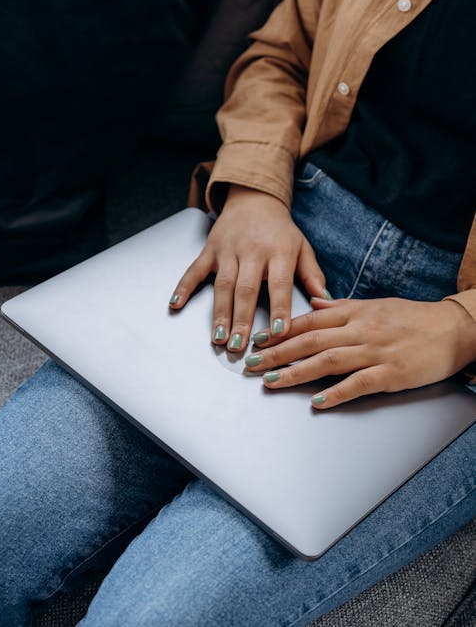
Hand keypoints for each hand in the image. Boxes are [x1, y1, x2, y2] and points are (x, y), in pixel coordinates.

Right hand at [169, 185, 328, 350]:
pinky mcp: (210, 249)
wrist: (254, 199)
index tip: (278, 333)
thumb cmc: (280, 230)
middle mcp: (252, 250)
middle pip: (245, 289)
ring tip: (218, 337)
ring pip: (222, 285)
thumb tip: (325, 302)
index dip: (279, 309)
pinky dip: (184, 286)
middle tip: (239, 345)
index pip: (279, 284)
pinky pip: (195, 270)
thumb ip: (312, 275)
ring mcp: (228, 250)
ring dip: (219, 312)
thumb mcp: (302, 247)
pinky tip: (176, 303)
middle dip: (241, 319)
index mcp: (279, 251)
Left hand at [244, 297, 475, 407]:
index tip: (258, 339)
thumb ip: (341, 308)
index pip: (310, 322)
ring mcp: (376, 351)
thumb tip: (314, 304)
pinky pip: (359, 383)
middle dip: (278, 353)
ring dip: (296, 372)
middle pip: (311, 341)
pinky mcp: (391, 373)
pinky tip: (318, 401)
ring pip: (328, 361)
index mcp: (354, 313)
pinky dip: (337, 392)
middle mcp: (360, 330)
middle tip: (251, 363)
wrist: (453, 329)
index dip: (281, 331)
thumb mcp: (374, 305)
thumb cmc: (412, 318)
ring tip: (272, 382)